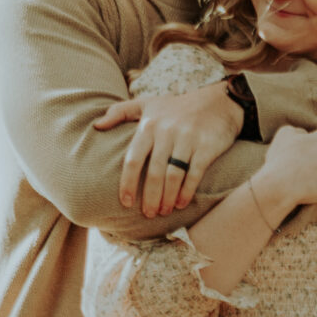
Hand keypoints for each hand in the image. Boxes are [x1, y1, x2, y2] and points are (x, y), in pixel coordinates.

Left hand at [94, 80, 244, 216]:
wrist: (219, 102)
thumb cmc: (178, 107)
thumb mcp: (148, 104)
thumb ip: (120, 112)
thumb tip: (96, 126)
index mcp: (149, 125)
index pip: (133, 159)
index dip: (128, 183)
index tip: (125, 202)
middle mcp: (167, 131)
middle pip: (153, 172)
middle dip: (149, 197)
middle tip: (148, 214)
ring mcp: (188, 139)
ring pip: (173, 175)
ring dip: (167, 198)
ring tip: (163, 211)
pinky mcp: (207, 146)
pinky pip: (194, 173)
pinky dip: (187, 191)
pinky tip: (181, 204)